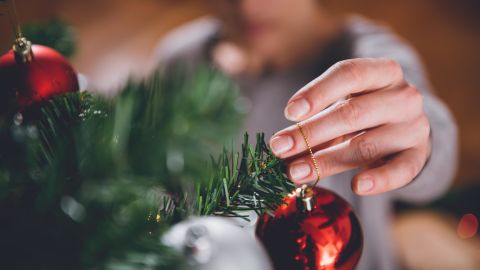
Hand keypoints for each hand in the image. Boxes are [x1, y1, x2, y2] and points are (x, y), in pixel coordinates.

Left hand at [269, 58, 430, 194]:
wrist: (404, 127)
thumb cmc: (364, 111)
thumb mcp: (343, 104)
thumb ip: (316, 118)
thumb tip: (280, 145)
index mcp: (382, 72)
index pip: (349, 74)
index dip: (318, 92)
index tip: (290, 113)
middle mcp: (403, 96)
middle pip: (352, 113)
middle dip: (310, 133)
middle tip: (280, 148)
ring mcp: (414, 127)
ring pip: (367, 145)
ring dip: (327, 160)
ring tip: (296, 173)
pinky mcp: (419, 156)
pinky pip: (402, 170)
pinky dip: (380, 180)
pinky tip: (356, 186)